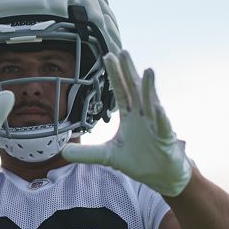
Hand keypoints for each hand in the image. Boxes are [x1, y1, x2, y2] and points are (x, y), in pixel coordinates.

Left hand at [62, 50, 191, 196]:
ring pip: (152, 103)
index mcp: (130, 116)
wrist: (161, 177)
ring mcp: (156, 126)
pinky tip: (156, 107)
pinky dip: (160, 117)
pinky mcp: (166, 139)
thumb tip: (63, 152)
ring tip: (147, 71)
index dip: (115, 75)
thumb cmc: (139, 161)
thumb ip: (87, 153)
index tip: (108, 56)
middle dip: (129, 72)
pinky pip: (163, 126)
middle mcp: (143, 116)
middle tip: (123, 52)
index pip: (120, 92)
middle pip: (135, 90)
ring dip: (149, 88)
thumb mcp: (108, 157)